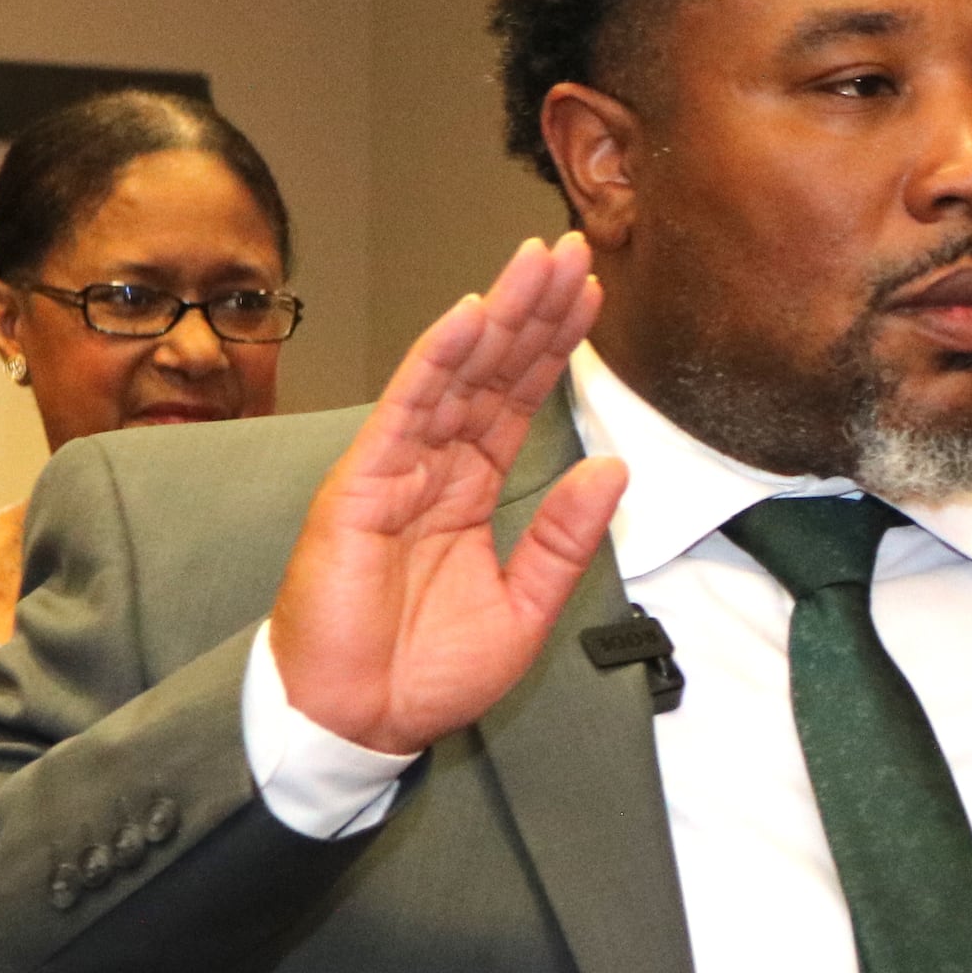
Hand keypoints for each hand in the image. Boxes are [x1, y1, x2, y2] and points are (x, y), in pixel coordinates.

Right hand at [269, 236, 627, 755]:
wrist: (358, 724)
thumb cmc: (423, 674)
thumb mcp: (526, 609)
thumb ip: (565, 538)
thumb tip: (613, 468)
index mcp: (471, 492)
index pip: (520, 402)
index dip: (555, 347)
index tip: (593, 294)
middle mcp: (434, 469)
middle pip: (492, 372)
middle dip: (533, 309)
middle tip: (574, 248)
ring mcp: (395, 471)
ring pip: (453, 376)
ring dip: (496, 315)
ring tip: (537, 263)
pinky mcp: (360, 486)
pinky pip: (405, 412)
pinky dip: (435, 361)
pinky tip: (469, 316)